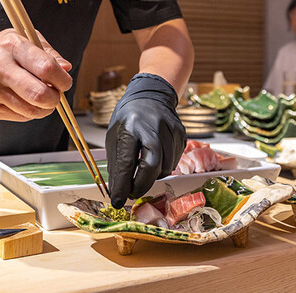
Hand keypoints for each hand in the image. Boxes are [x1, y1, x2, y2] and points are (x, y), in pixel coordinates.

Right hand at [0, 28, 72, 120]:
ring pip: (32, 110)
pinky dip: (31, 112)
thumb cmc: (0, 51)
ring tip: (43, 99)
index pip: (46, 68)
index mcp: (12, 46)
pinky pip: (21, 117)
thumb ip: (48, 53)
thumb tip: (66, 68)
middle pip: (40, 94)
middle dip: (55, 98)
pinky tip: (27, 101)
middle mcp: (0, 67)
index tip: (64, 82)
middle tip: (55, 94)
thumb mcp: (23, 40)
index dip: (62, 79)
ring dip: (45, 108)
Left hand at [106, 73, 186, 207]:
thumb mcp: (114, 137)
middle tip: (132, 192)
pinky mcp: (181, 134)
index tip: (118, 200)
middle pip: (152, 165)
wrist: (151, 96)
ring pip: (166, 167)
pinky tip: (155, 160)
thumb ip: (117, 164)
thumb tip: (117, 192)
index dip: (122, 185)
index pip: (127, 161)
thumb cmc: (129, 118)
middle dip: (141, 185)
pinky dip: (163, 167)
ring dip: (153, 177)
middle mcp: (152, 126)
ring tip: (142, 173)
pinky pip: (175, 161)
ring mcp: (170, 129)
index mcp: (130, 126)